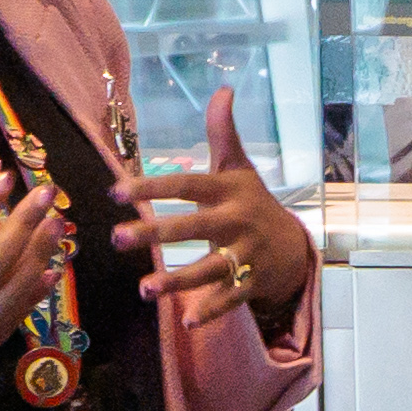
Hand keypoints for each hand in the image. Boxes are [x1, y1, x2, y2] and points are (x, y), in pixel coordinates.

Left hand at [135, 90, 314, 325]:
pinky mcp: (253, 282)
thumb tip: (223, 89)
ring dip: (177, 281)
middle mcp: (238, 221)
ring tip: (144, 290)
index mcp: (228, 190)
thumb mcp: (239, 167)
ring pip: (210, 269)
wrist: (295, 246)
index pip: (186, 185)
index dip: (152, 187)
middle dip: (155, 234)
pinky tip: (187, 321)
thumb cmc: (253, 202)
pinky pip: (230, 297)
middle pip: (193, 228)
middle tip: (117, 238)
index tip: (116, 192)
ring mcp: (247, 254)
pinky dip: (211, 310)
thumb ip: (223, 132)